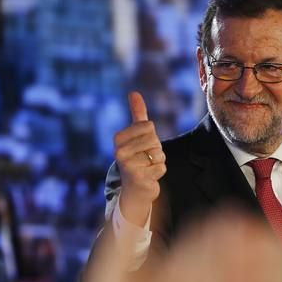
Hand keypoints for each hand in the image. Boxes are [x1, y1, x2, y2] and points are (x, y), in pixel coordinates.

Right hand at [113, 91, 165, 225]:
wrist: (134, 188)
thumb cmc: (138, 157)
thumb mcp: (136, 135)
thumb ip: (137, 114)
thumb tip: (134, 92)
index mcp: (118, 138)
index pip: (148, 126)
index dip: (151, 136)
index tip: (142, 146)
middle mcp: (119, 151)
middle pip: (155, 140)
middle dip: (156, 149)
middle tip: (145, 158)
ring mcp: (128, 166)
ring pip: (159, 154)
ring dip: (159, 161)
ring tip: (147, 167)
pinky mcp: (138, 178)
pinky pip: (162, 167)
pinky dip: (160, 172)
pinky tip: (149, 176)